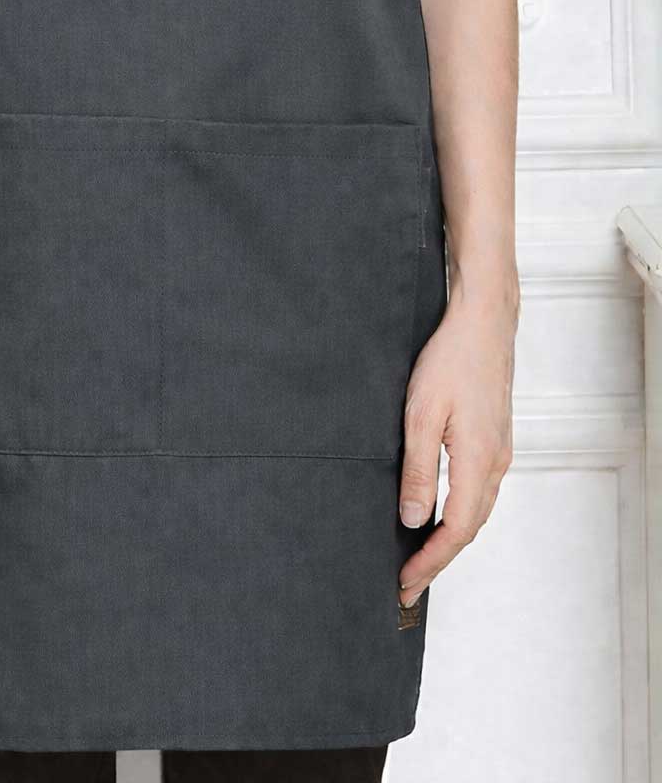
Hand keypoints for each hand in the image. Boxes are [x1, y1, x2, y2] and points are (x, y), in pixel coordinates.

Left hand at [397, 283, 517, 605]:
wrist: (483, 321)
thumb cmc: (451, 360)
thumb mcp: (421, 415)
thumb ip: (417, 470)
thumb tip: (413, 519)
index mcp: (479, 462)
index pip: (456, 530)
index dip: (430, 561)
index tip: (405, 583)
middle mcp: (496, 463)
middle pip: (469, 528)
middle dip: (437, 559)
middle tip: (407, 583)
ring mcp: (500, 451)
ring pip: (476, 510)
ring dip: (449, 538)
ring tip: (420, 556)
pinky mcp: (495, 438)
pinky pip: (478, 490)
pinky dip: (459, 512)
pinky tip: (441, 512)